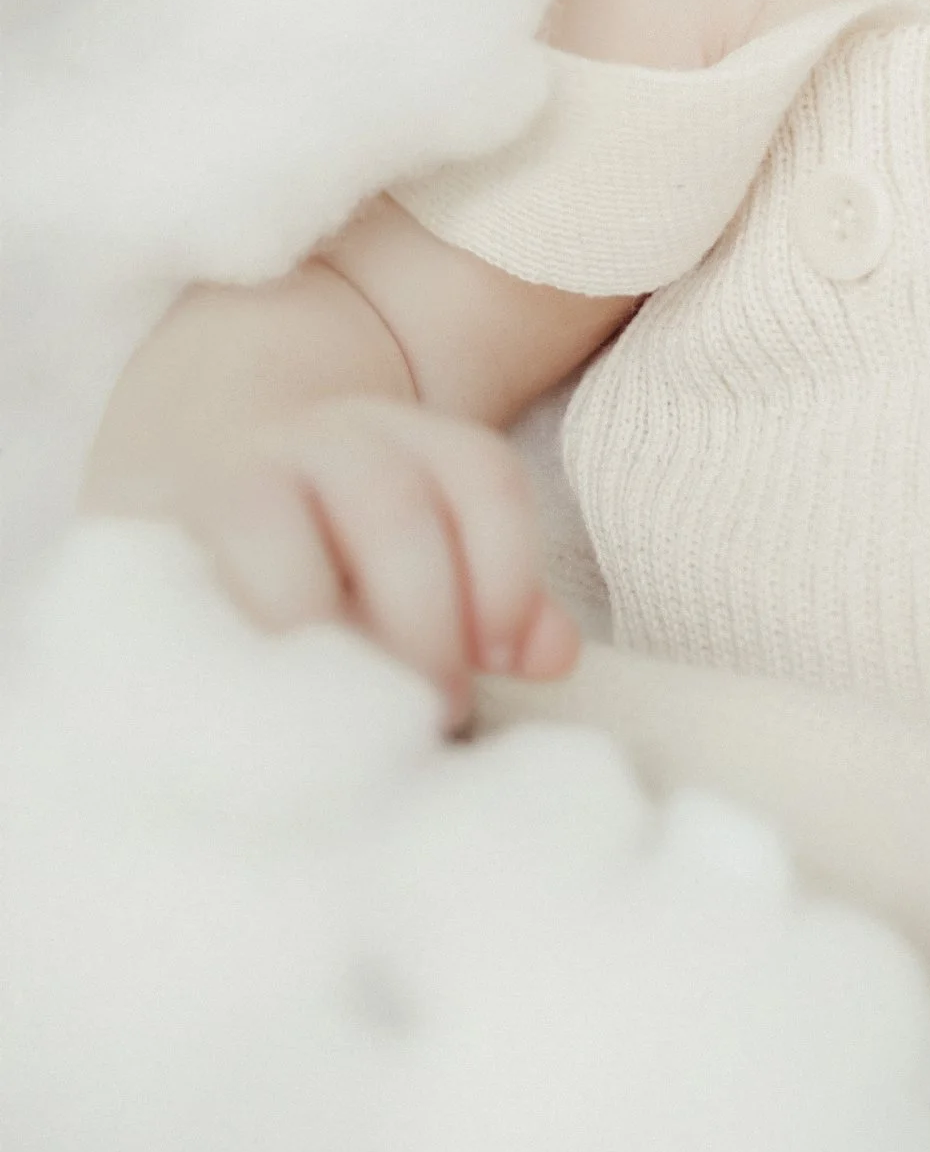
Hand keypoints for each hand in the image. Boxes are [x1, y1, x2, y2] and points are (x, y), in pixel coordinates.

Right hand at [177, 395, 578, 724]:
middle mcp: (325, 437)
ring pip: (277, 529)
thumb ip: (495, 595)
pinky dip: (227, 647)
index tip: (507, 660)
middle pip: (395, 512)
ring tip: (349, 724)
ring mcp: (232, 474)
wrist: (193, 427)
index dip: (507, 571)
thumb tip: (553, 657)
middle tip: (431, 714)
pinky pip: (186, 582)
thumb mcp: (421, 534)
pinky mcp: (155, 529)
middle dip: (425, 623)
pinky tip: (254, 712)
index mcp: (408, 435)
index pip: (480, 478)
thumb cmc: (331, 526)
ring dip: (322, 636)